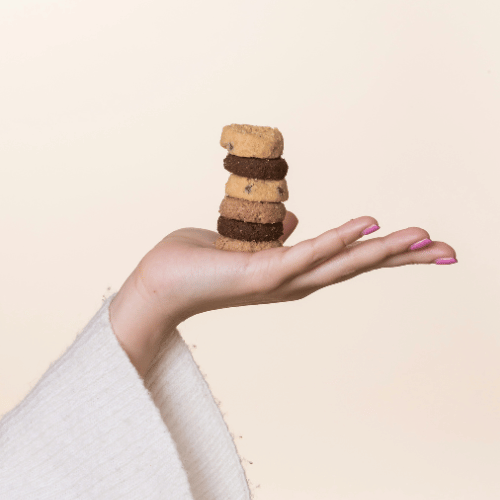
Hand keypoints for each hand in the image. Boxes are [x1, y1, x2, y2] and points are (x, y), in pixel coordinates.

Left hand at [109, 213, 456, 375]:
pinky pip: (305, 253)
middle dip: (403, 258)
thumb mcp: (245, 240)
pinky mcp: (262, 273)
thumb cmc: (201, 261)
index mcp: (292, 271)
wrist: (160, 283)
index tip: (423, 244)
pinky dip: (337, 240)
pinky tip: (367, 226)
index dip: (385, 252)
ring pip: (341, 262)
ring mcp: (280, 280)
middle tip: (449, 250)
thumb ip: (276, 232)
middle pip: (358, 265)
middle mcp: (294, 281)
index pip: (348, 259)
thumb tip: (295, 218)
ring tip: (423, 237)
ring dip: (383, 248)